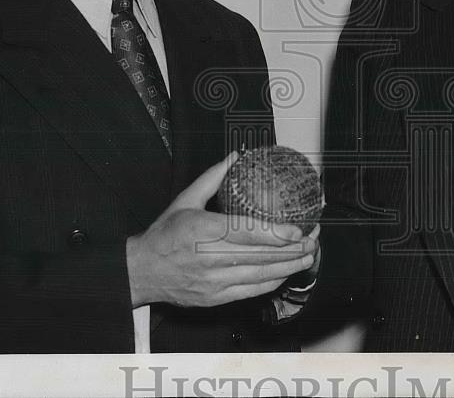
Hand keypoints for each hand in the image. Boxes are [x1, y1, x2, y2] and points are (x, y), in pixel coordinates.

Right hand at [126, 152, 317, 307]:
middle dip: (292, 248)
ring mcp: (214, 281)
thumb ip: (213, 177)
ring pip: (260, 276)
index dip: (275, 234)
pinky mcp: (215, 297)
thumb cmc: (163, 236)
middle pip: (260, 256)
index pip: (246, 233)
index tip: (296, 230)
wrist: (141, 272)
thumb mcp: (185, 199)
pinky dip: (271, 282)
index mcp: (203, 230)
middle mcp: (210, 258)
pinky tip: (286, 273)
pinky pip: (251, 291)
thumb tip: (234, 157)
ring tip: (308, 255)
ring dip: (288, 266)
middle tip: (313, 237)